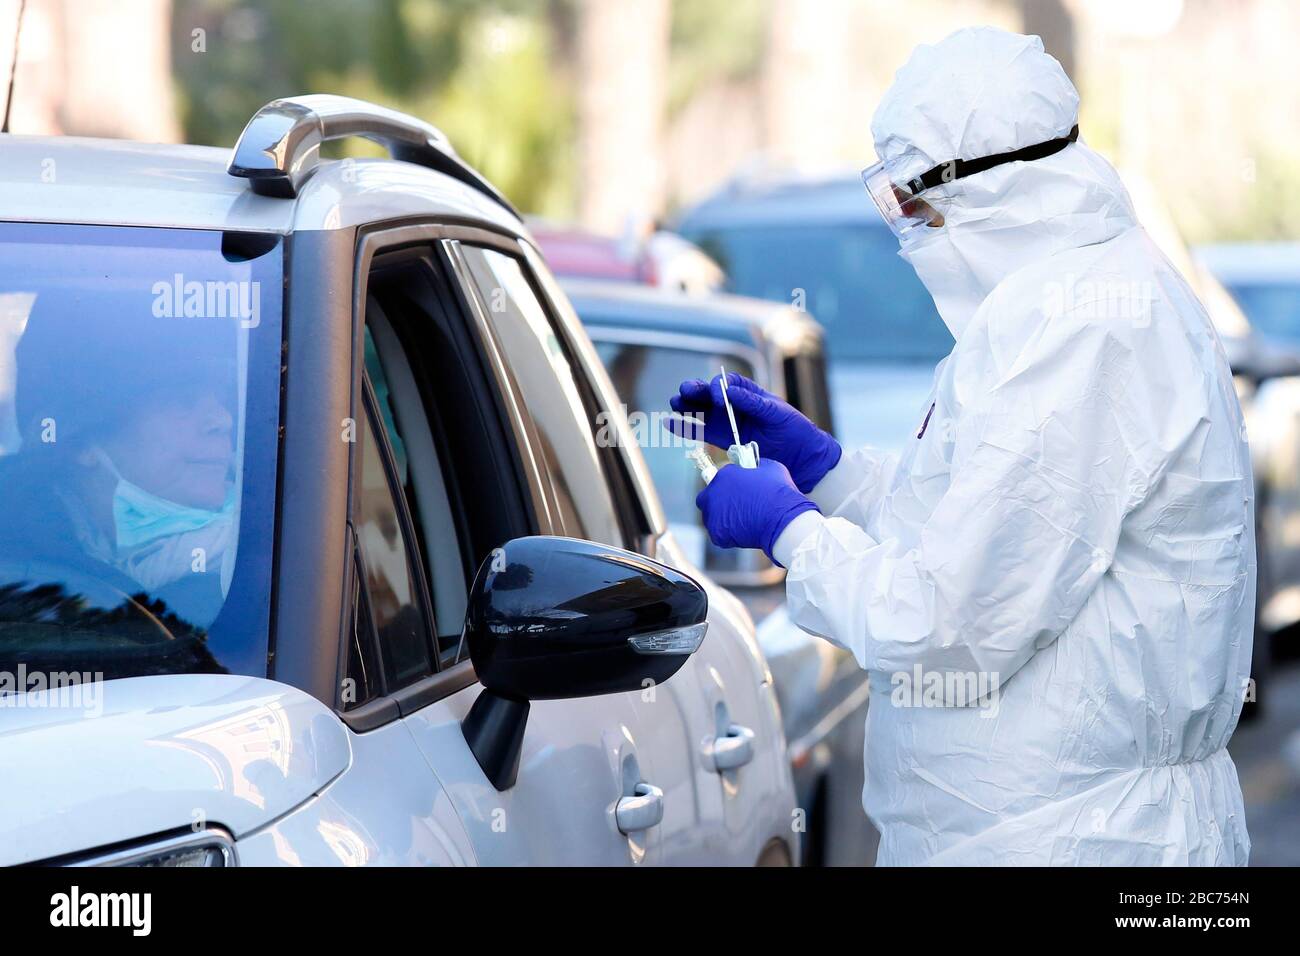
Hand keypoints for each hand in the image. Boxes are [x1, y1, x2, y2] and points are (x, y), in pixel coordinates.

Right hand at [669, 372, 840, 492]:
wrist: (802, 460)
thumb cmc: (795, 431)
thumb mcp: (777, 413)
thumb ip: (753, 403)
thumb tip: (728, 391)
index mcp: (749, 393)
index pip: (727, 384)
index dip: (719, 387)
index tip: (718, 398)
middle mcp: (735, 406)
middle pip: (708, 395)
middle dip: (695, 391)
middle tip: (685, 392)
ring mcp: (727, 423)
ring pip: (701, 412)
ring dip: (686, 407)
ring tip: (675, 404)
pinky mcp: (723, 441)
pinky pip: (700, 432)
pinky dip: (685, 428)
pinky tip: (670, 424)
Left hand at [696, 458, 819, 561]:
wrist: (783, 519)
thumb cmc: (779, 492)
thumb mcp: (770, 468)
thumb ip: (756, 467)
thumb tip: (754, 468)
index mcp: (724, 475)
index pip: (719, 479)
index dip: (728, 486)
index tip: (736, 491)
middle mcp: (713, 494)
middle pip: (706, 498)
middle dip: (715, 502)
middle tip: (731, 507)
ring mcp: (713, 515)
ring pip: (711, 518)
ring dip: (721, 519)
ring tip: (740, 523)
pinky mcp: (717, 534)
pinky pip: (718, 535)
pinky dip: (727, 535)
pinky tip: (741, 533)